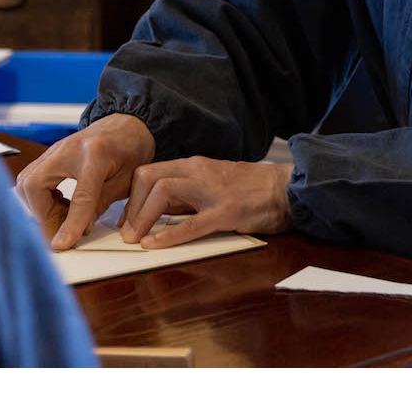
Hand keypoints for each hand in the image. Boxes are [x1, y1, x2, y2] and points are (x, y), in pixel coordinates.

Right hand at [15, 113, 154, 249]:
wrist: (126, 124)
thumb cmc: (130, 149)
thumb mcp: (124, 182)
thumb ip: (99, 206)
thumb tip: (78, 231)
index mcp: (95, 155)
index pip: (78, 196)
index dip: (69, 224)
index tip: (62, 244)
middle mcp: (68, 149)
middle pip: (33, 185)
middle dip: (42, 212)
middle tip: (61, 226)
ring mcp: (55, 149)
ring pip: (26, 182)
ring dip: (39, 205)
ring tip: (62, 214)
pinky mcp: (49, 154)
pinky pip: (30, 178)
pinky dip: (39, 196)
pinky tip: (60, 203)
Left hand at [119, 157, 294, 248]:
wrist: (286, 188)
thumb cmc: (250, 189)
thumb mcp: (211, 183)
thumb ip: (186, 194)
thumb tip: (155, 212)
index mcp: (192, 166)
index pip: (148, 171)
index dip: (130, 196)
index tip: (125, 218)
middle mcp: (197, 172)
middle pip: (148, 177)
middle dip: (130, 205)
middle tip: (125, 231)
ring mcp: (211, 191)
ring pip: (163, 191)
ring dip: (142, 217)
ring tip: (134, 239)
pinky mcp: (226, 212)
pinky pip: (190, 223)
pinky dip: (167, 235)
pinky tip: (154, 245)